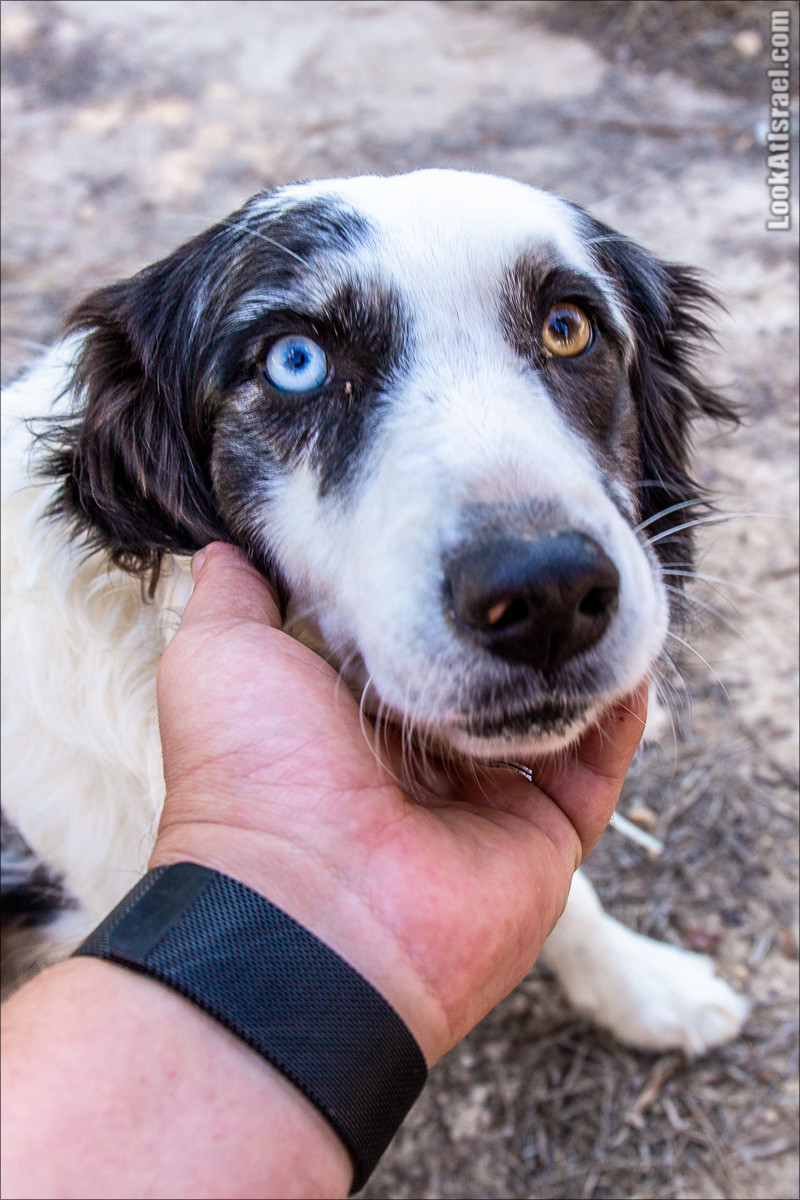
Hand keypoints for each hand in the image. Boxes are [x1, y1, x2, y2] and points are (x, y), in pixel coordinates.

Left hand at [153, 542, 647, 1064]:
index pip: (412, 641)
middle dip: (512, 622)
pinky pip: (599, 766)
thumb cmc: (254, 772)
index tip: (467, 526)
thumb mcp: (219, 657)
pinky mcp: (546, 837)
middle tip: (548, 548)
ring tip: (594, 585)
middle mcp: (422, 765)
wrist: (308, 903)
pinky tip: (628, 648)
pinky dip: (620, 709)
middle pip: (484, 677)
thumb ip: (234, 597)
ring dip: (569, 656)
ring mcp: (486, 803)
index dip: (437, 592)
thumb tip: (226, 547)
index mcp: (352, 723)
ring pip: (549, 715)